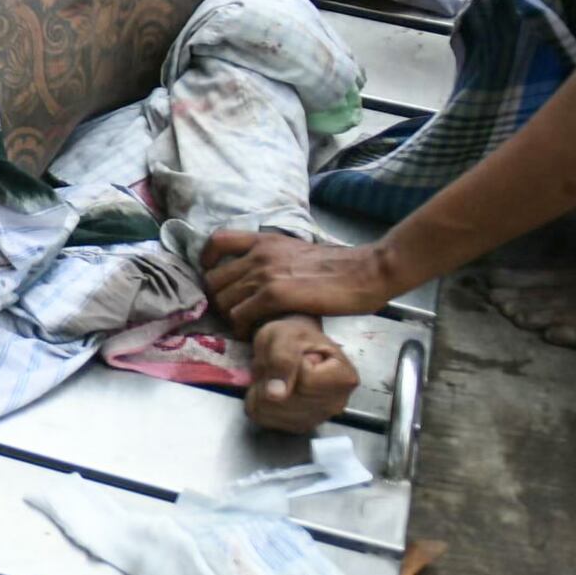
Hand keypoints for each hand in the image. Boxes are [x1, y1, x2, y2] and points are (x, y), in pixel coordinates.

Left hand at [201, 226, 399, 326]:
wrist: (367, 271)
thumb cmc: (341, 267)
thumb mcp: (298, 253)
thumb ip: (275, 260)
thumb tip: (260, 278)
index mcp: (265, 241)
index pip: (217, 242)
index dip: (207, 263)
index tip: (215, 279)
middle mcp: (259, 254)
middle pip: (213, 280)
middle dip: (218, 300)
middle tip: (234, 314)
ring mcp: (264, 274)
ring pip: (222, 300)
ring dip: (229, 317)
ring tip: (245, 326)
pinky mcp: (274, 295)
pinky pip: (240, 315)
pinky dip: (241, 328)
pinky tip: (254, 333)